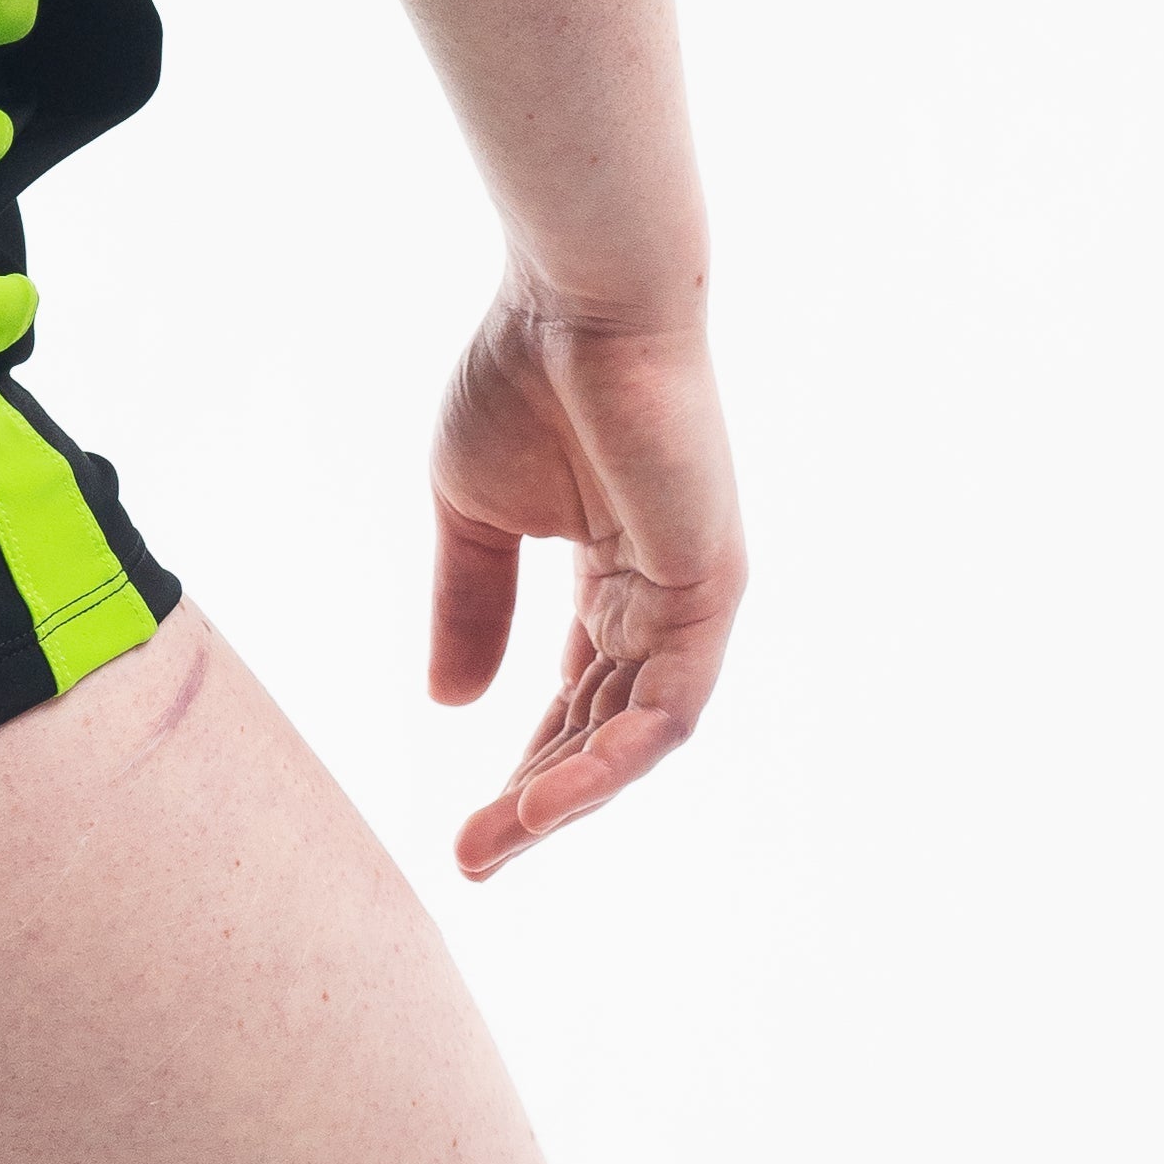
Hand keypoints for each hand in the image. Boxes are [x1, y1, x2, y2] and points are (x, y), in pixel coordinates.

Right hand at [428, 293, 745, 876]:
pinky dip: (612, 760)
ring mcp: (694, 595)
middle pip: (605, 729)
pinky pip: (670, 705)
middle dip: (538, 801)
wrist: (572, 303)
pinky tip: (551, 799)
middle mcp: (662, 596)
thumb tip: (451, 705)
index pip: (575, 698)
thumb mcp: (472, 517)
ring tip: (500, 843)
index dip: (522, 763)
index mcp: (610, 576)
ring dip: (571, 798)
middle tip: (474, 859)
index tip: (466, 828)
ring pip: (640, 735)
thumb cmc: (523, 378)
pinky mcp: (711, 587)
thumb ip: (470, 607)